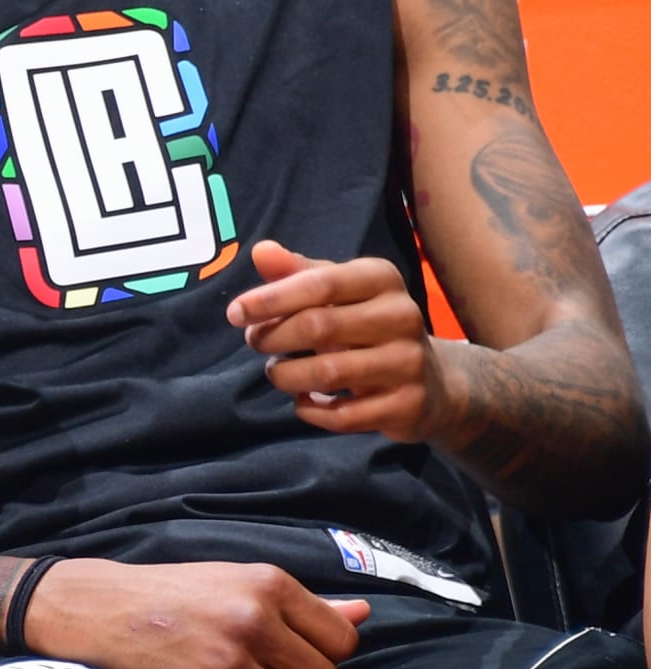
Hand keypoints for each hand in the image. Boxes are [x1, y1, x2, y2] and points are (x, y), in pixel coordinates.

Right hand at [26, 557, 367, 668]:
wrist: (104, 609)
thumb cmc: (176, 594)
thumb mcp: (237, 583)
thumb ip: (305, 605)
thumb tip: (364, 614)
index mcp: (270, 583)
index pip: (342, 639)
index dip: (324, 655)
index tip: (295, 655)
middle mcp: (256, 616)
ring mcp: (233, 656)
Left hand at [228, 240, 451, 442]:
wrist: (433, 382)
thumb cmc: (367, 326)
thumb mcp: (338, 293)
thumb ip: (297, 273)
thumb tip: (260, 252)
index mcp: (381, 279)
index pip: (320, 283)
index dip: (271, 298)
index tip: (235, 313)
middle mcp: (401, 316)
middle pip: (319, 326)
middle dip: (273, 337)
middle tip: (255, 342)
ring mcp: (408, 363)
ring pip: (328, 373)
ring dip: (286, 376)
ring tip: (277, 371)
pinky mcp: (407, 405)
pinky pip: (343, 416)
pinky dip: (310, 410)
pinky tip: (303, 401)